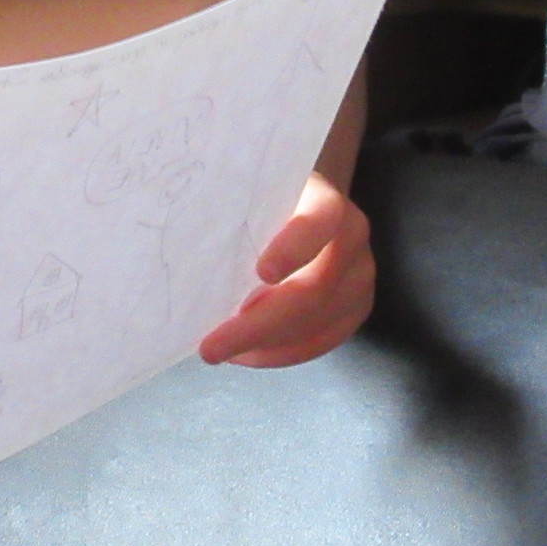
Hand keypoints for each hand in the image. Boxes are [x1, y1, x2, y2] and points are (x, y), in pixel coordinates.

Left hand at [198, 172, 374, 366]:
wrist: (306, 198)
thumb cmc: (264, 196)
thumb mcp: (248, 191)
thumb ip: (231, 213)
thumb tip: (187, 250)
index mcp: (324, 200)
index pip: (317, 223)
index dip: (293, 249)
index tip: (261, 273)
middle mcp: (351, 237)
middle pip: (313, 290)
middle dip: (259, 326)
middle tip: (211, 347)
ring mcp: (360, 274)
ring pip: (317, 325)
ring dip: (265, 346)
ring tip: (221, 351)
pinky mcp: (357, 305)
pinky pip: (322, 341)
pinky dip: (281, 354)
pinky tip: (248, 354)